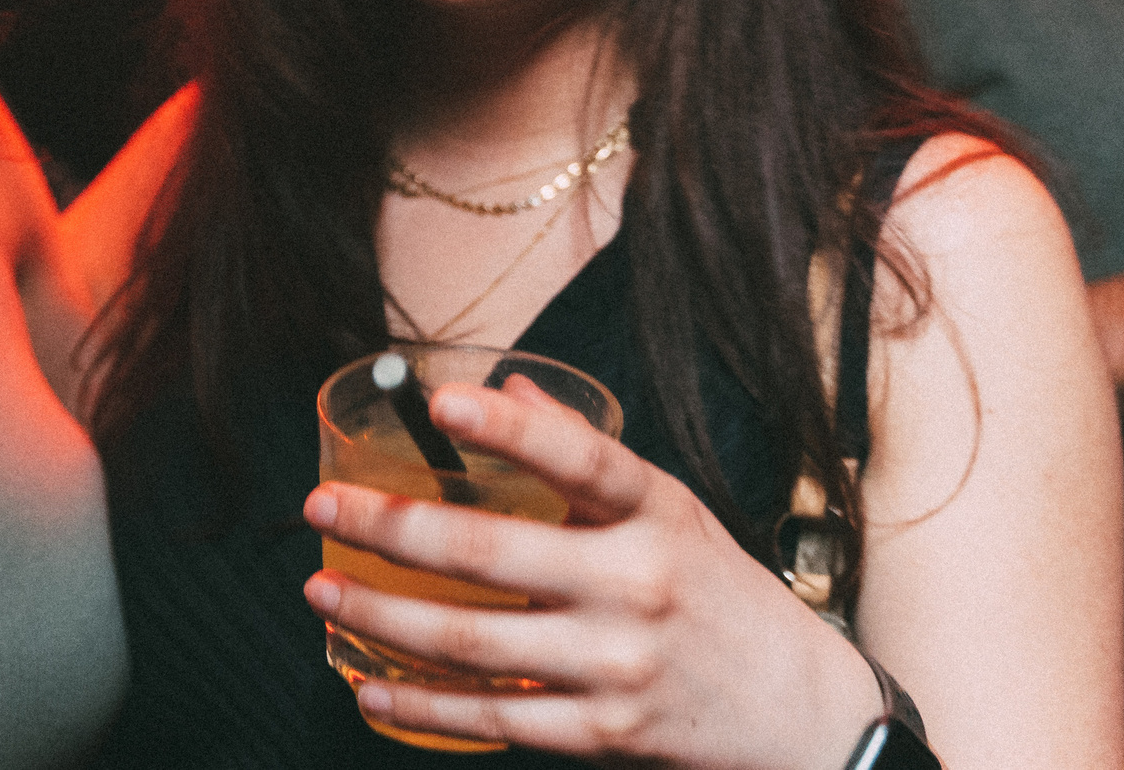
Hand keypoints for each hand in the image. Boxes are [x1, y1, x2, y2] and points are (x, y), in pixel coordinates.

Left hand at [299, 378, 879, 767]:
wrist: (802, 711)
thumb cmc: (719, 593)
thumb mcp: (671, 510)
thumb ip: (586, 456)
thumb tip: (509, 392)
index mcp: (655, 512)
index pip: (580, 458)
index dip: (508, 430)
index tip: (438, 404)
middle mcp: (636, 583)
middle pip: (493, 553)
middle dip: (392, 530)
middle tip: (322, 509)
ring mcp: (618, 663)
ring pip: (475, 642)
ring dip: (384, 619)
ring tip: (324, 594)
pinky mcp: (605, 731)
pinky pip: (496, 717)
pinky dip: (424, 706)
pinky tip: (371, 689)